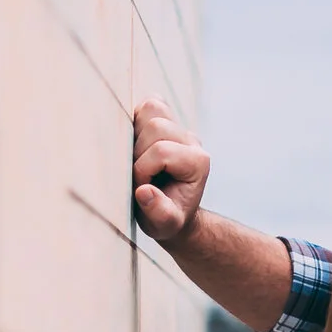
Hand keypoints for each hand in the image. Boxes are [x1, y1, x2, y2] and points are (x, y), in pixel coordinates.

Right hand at [131, 97, 208, 241]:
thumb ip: (158, 212)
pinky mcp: (166, 124)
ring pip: (153, 107)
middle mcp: (192, 141)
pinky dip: (136, 119)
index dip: (142, 170)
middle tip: (135, 173)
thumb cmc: (167, 220)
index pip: (162, 151)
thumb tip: (144, 192)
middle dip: (137, 150)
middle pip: (156, 125)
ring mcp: (179, 130)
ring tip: (133, 156)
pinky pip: (149, 106)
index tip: (140, 189)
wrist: (172, 213)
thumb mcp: (164, 225)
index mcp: (197, 162)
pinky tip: (133, 143)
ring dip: (135, 131)